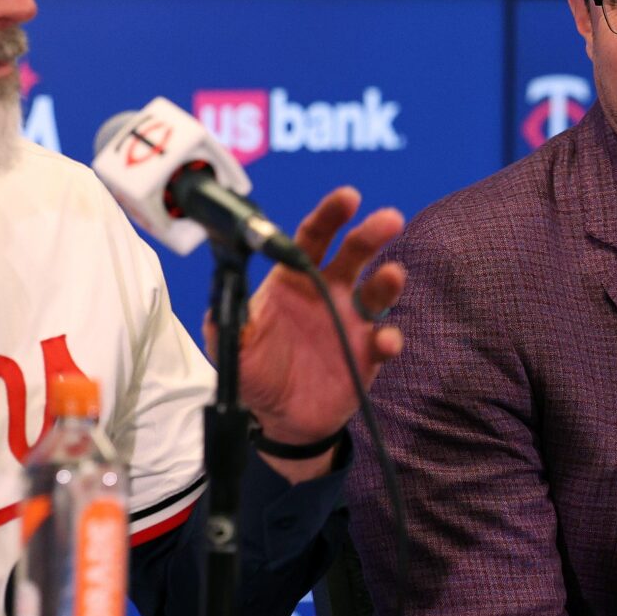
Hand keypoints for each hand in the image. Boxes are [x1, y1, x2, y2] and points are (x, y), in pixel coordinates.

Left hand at [206, 187, 405, 478]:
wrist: (280, 417)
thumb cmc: (257, 370)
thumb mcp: (231, 344)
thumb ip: (227, 317)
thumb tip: (224, 293)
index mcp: (295, 280)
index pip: (313, 238)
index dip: (330, 215)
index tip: (347, 198)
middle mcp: (329, 292)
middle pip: (354, 253)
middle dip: (371, 233)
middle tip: (388, 219)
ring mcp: (352, 321)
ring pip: (378, 291)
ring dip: (388, 281)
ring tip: (392, 275)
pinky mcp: (368, 353)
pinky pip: (385, 340)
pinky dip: (389, 339)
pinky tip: (384, 341)